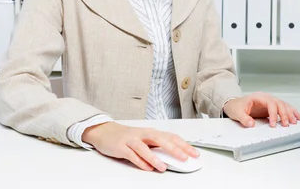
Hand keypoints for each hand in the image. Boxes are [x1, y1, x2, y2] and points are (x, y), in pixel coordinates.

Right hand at [82, 122, 198, 171]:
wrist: (105, 131)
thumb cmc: (128, 137)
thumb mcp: (145, 139)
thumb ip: (157, 147)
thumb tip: (175, 156)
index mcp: (151, 132)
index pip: (171, 137)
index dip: (184, 145)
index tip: (194, 153)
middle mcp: (143, 134)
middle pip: (161, 139)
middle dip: (174, 149)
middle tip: (184, 158)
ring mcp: (131, 140)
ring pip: (144, 148)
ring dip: (155, 158)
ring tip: (163, 167)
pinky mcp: (121, 147)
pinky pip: (132, 155)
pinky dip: (140, 161)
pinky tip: (147, 167)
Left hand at [223, 92, 299, 127]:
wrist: (234, 104)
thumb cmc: (236, 106)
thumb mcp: (237, 112)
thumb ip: (244, 118)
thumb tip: (251, 124)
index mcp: (259, 97)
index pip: (270, 103)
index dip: (273, 114)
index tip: (273, 124)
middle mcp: (266, 98)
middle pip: (279, 103)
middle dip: (284, 114)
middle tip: (286, 124)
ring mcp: (270, 102)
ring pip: (284, 105)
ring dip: (291, 113)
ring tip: (296, 121)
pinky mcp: (272, 107)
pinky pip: (284, 108)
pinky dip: (291, 112)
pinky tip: (298, 117)